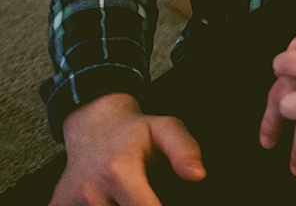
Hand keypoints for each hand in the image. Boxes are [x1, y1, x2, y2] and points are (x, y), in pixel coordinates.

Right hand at [51, 92, 204, 205]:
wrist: (93, 125)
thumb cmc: (133, 131)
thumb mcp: (165, 129)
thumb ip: (185, 150)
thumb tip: (197, 175)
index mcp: (118, 171)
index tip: (166, 205)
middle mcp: (90, 190)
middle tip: (145, 195)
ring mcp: (71, 201)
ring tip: (125, 196)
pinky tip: (107, 201)